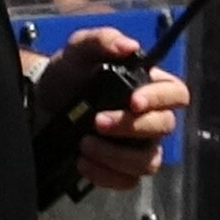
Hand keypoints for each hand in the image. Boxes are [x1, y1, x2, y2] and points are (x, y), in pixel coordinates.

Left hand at [33, 26, 185, 191]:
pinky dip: (106, 175)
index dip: (160, 99)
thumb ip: (102, 40)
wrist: (43, 101)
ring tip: (85, 145)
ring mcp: (138, 145)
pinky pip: (128, 180)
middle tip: (97, 121)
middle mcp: (150, 117)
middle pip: (163, 128)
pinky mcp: (122, 167)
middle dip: (130, 126)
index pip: (176, 94)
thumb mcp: (79, 49)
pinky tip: (83, 163)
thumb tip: (128, 46)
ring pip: (148, 161)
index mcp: (148, 85)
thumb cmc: (69, 73)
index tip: (133, 101)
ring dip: (117, 157)